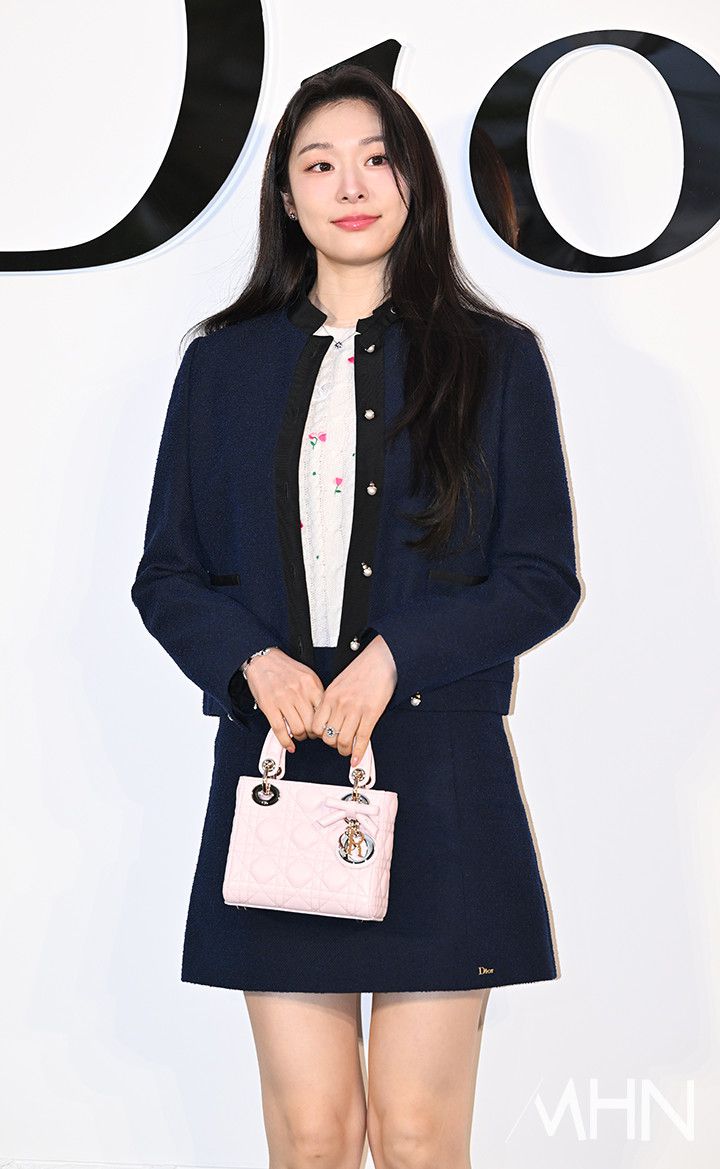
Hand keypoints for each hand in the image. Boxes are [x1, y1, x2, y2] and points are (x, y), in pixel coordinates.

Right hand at [244, 648, 325, 752]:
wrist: (264, 659)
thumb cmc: (285, 668)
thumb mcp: (307, 676)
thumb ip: (316, 693)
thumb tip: (325, 712)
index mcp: (311, 684)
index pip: (324, 712)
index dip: (324, 725)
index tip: (323, 728)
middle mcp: (298, 692)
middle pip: (312, 724)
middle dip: (312, 734)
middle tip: (311, 734)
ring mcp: (283, 700)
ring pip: (297, 729)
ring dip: (300, 737)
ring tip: (299, 735)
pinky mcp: (269, 706)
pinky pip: (280, 730)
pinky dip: (285, 741)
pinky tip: (288, 744)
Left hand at [309, 635, 396, 765]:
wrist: (381, 659)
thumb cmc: (362, 669)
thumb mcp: (339, 684)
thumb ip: (332, 701)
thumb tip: (329, 719)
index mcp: (330, 696)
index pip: (315, 726)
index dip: (318, 736)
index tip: (323, 737)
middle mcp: (340, 704)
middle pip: (328, 737)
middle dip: (332, 745)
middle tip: (337, 743)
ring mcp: (355, 710)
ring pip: (343, 741)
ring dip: (345, 750)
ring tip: (348, 749)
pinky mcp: (371, 714)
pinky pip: (362, 739)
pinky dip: (359, 753)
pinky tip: (357, 758)